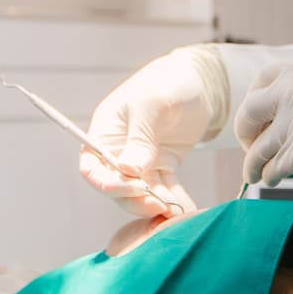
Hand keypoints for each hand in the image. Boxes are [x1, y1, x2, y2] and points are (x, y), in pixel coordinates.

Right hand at [79, 47, 229, 216]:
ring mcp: (142, 160)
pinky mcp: (163, 165)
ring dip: (156, 204)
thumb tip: (130, 172)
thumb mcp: (151, 105)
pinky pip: (166, 188)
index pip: (93, 168)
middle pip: (117, 187)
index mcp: (105, 133)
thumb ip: (140, 138)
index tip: (134, 187)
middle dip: (135, 200)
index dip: (108, 184)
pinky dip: (174, 200)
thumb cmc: (167, 84)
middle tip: (159, 205)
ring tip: (176, 212)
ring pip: (141, 193)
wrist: (199, 81)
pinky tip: (186, 210)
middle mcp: (119, 150)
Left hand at [233, 64, 292, 202]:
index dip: (257, 97)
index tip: (259, 116)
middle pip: (253, 106)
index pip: (270, 75)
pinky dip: (268, 175)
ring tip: (254, 174)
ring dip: (253, 162)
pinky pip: (272, 165)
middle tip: (251, 144)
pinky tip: (272, 181)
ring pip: (259, 143)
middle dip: (246, 128)